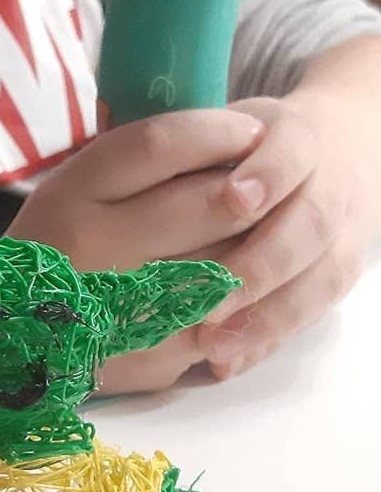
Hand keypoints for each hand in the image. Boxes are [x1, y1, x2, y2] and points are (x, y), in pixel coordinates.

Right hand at [8, 109, 264, 391]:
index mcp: (69, 196)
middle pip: (211, 199)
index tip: (249, 131)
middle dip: (253, 187)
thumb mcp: (70, 192)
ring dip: (256, 242)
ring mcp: (125, 304)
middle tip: (267, 183)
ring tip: (253, 234)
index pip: (160, 145)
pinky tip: (230, 287)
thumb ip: (134, 166)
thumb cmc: (51, 250)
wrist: (7, 341)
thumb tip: (225, 140)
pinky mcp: (153, 352)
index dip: (217, 131)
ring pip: (231, 257)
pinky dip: (241, 297)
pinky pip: (228, 314)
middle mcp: (94, 245)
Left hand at [195, 96, 372, 378]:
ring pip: (318, 276)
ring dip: (265, 315)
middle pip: (308, 224)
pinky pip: (314, 309)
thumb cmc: (243, 144)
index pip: (291, 148)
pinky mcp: (340, 271)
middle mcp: (328, 183)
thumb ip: (185, 149)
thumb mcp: (220, 131)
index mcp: (295, 134)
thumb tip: (150, 164)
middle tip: (209, 298)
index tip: (237, 197)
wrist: (326, 153)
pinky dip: (269, 335)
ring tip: (213, 344)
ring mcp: (341, 230)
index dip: (269, 173)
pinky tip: (228, 361)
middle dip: (260, 262)